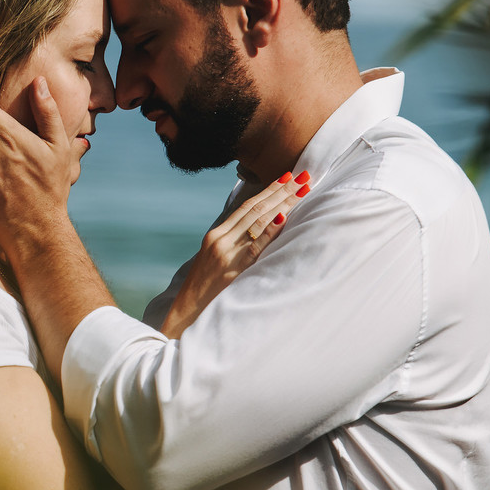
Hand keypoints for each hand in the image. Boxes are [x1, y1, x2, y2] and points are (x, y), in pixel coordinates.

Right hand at [160, 171, 311, 337]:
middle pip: (255, 209)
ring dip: (283, 203)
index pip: (246, 207)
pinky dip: (269, 230)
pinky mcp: (231, 269)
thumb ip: (234, 246)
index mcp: (216, 236)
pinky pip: (254, 246)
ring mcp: (225, 253)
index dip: (269, 190)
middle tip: (304, 175)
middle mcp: (220, 239)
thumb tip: (260, 234)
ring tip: (303, 188)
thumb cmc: (204, 292)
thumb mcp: (215, 262)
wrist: (186, 314)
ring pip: (257, 221)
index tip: (288, 177)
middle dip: (281, 191)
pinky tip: (283, 217)